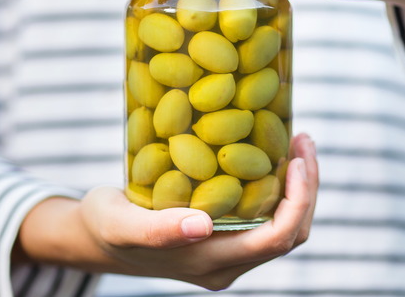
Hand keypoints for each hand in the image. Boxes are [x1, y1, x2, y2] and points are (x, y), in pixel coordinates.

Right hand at [13, 133, 318, 290]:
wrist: (98, 238)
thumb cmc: (105, 226)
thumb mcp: (119, 223)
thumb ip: (157, 230)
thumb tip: (203, 225)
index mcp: (210, 263)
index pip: (276, 240)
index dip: (298, 202)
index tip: (296, 159)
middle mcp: (227, 264)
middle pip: (291, 234)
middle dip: (307, 189)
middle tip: (302, 140)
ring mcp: (228, 254)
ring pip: (283, 228)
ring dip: (297, 188)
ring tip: (294, 143)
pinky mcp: (225, 239)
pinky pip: (267, 218)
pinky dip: (279, 188)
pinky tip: (270, 154)